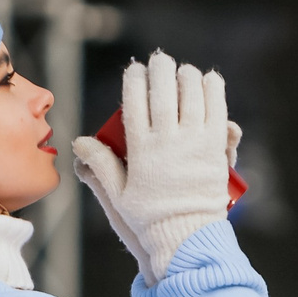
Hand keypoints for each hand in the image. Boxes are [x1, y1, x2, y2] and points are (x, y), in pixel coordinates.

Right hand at [72, 51, 233, 283]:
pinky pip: (217, 110)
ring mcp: (194, 142)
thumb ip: (100, 164)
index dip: (135, 79)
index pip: (135, 101)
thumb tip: (80, 141)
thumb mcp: (118, 194)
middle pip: (164, 91)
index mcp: (141, 149)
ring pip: (192, 95)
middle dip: (161, 69)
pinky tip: (210, 79)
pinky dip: (214, 90)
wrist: (186, 236)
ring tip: (184, 70)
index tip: (135, 69)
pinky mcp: (216, 148)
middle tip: (160, 60)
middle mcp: (168, 140)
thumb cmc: (150, 217)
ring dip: (187, 76)